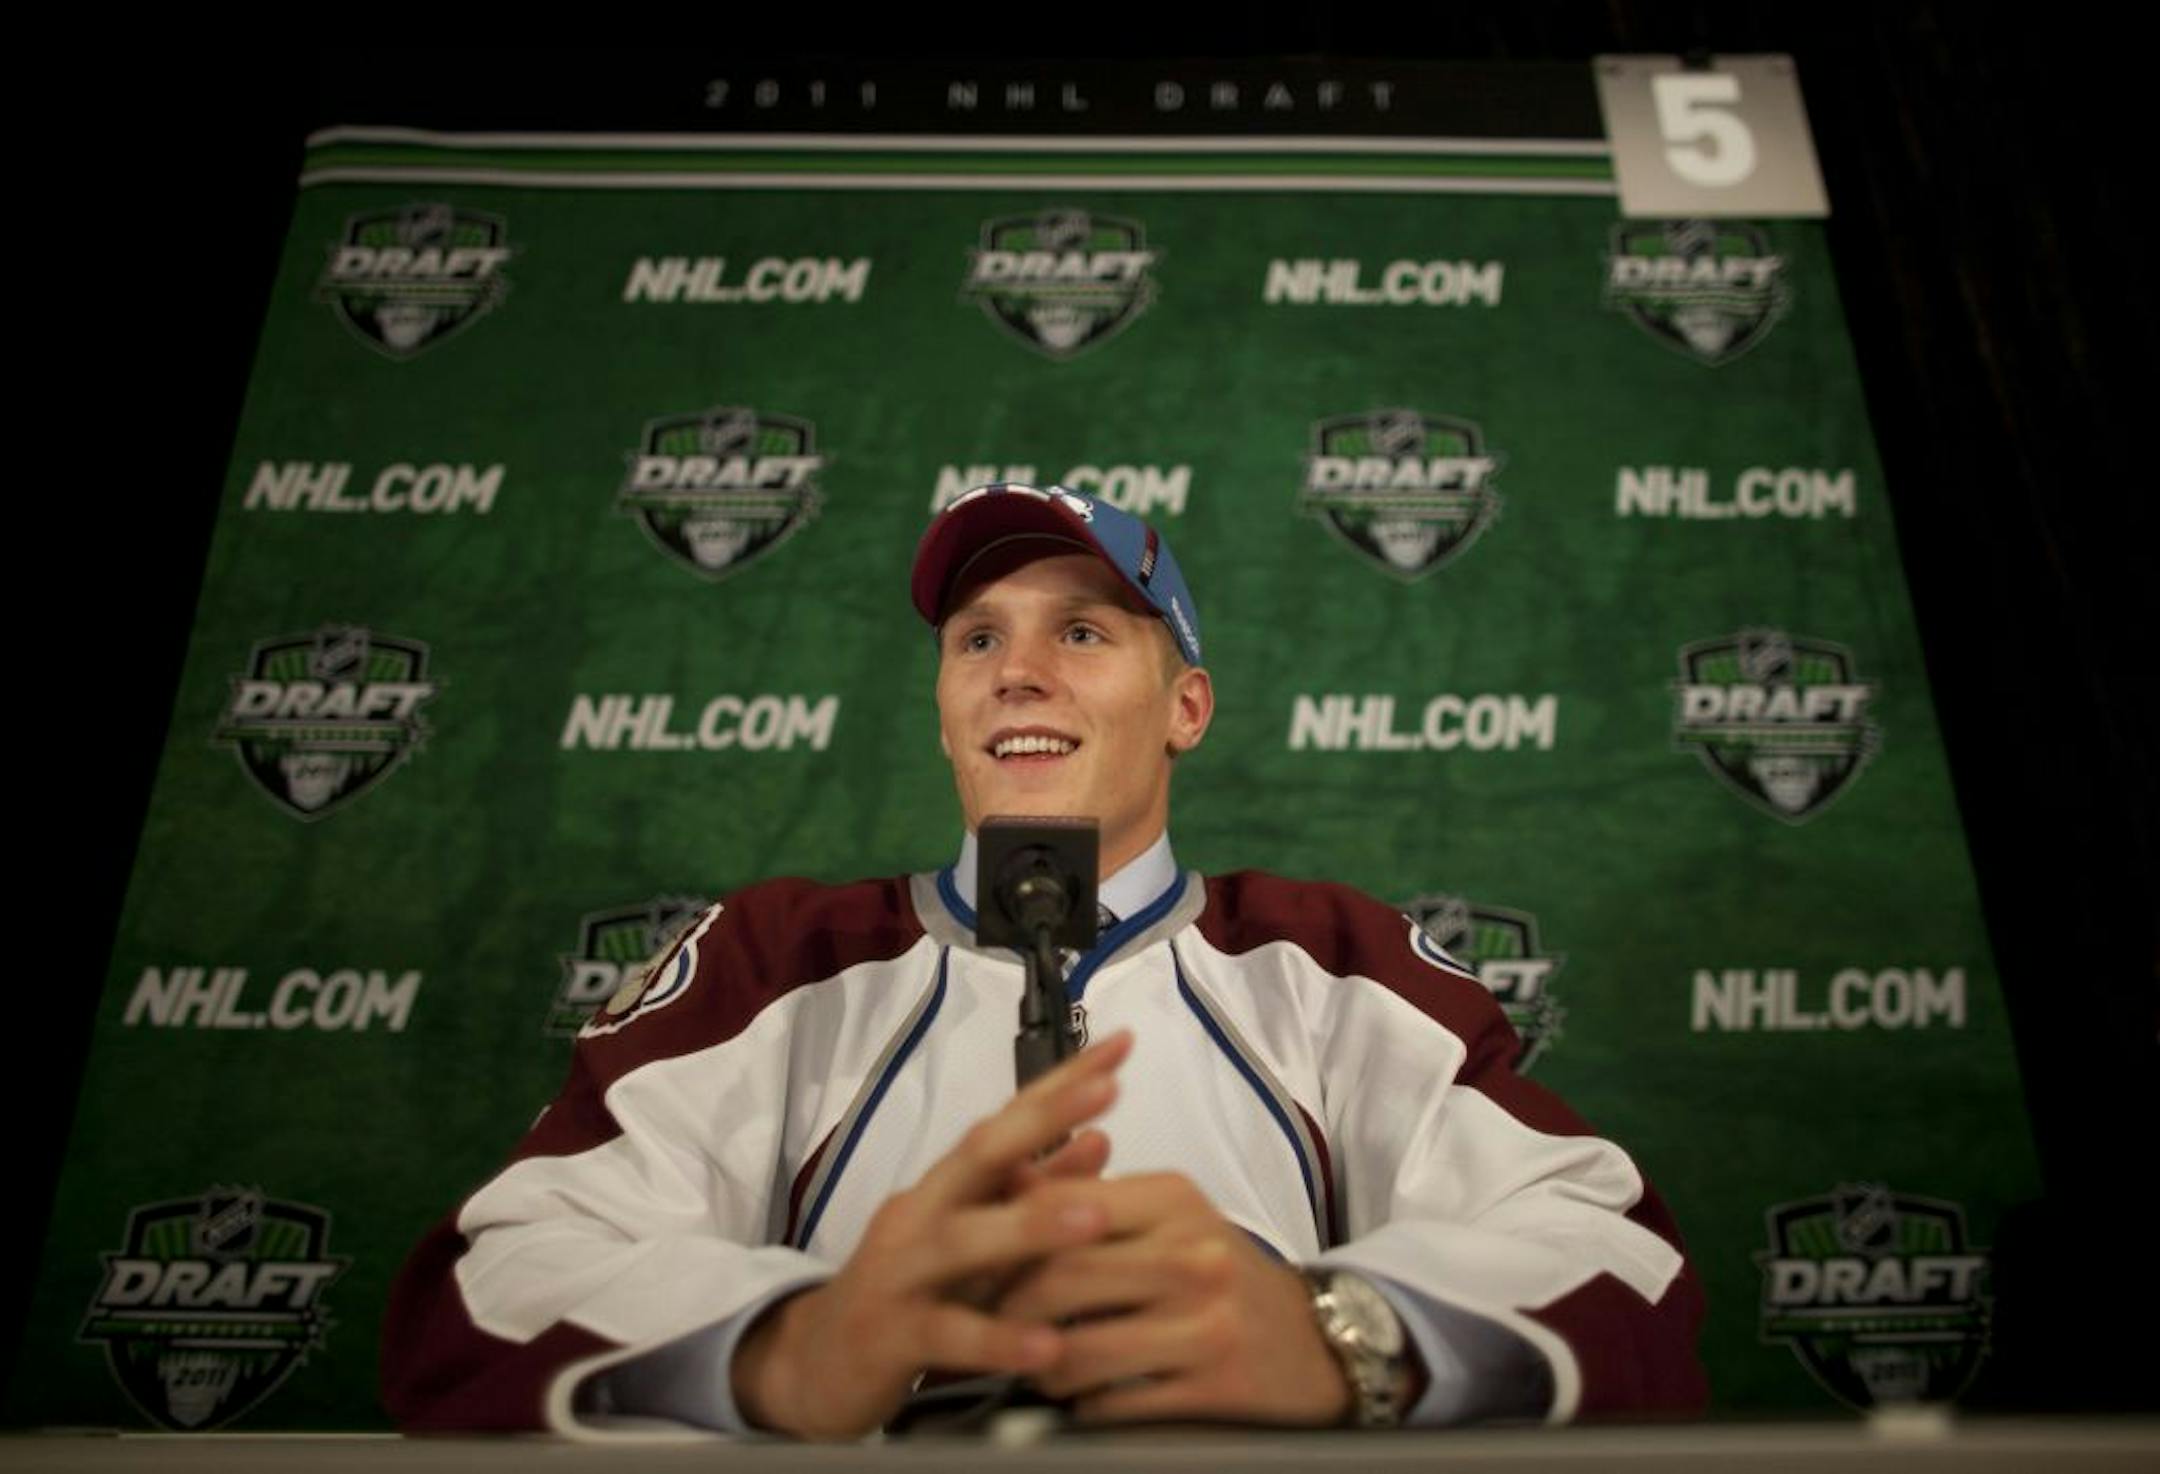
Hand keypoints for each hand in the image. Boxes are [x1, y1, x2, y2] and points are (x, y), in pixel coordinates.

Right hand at [731, 1032, 1130, 1439]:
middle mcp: (920, 1213)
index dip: (1062, 1083)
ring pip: (964, 1240)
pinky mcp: (889, 1336)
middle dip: (1046, 1119)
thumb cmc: (912, 1294)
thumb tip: (1103, 1138)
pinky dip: (998, 1339)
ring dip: (1031, 1225)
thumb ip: (1033, 1196)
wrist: (814, 1364)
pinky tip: (1048, 1345)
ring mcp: (899, 1270)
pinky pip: (948, 1334)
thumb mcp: (976, 1242)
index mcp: (946, 1186)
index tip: (1120, 1044)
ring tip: (1097, 1217)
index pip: (1007, 1120)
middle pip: (981, 1154)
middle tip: (1109, 1090)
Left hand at [997, 1172, 1355, 1424]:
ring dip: (1040, 1367)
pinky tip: (1081, 1396)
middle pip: (1060, 1280)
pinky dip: (1082, 1405)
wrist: (1314, 1340)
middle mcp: (1192, 1255)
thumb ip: (1088, 1200)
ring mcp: (1206, 1324)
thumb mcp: (1166, 1218)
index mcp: (1173, 1199)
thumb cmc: (1221, 1274)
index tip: (981, 1263)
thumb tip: (1004, 1181)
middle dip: (1008, 1312)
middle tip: (992, 1326)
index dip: (1006, 1240)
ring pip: (1077, 1350)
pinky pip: (1113, 1403)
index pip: (1062, 1209)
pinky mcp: (1214, 1387)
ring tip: (1034, 1364)